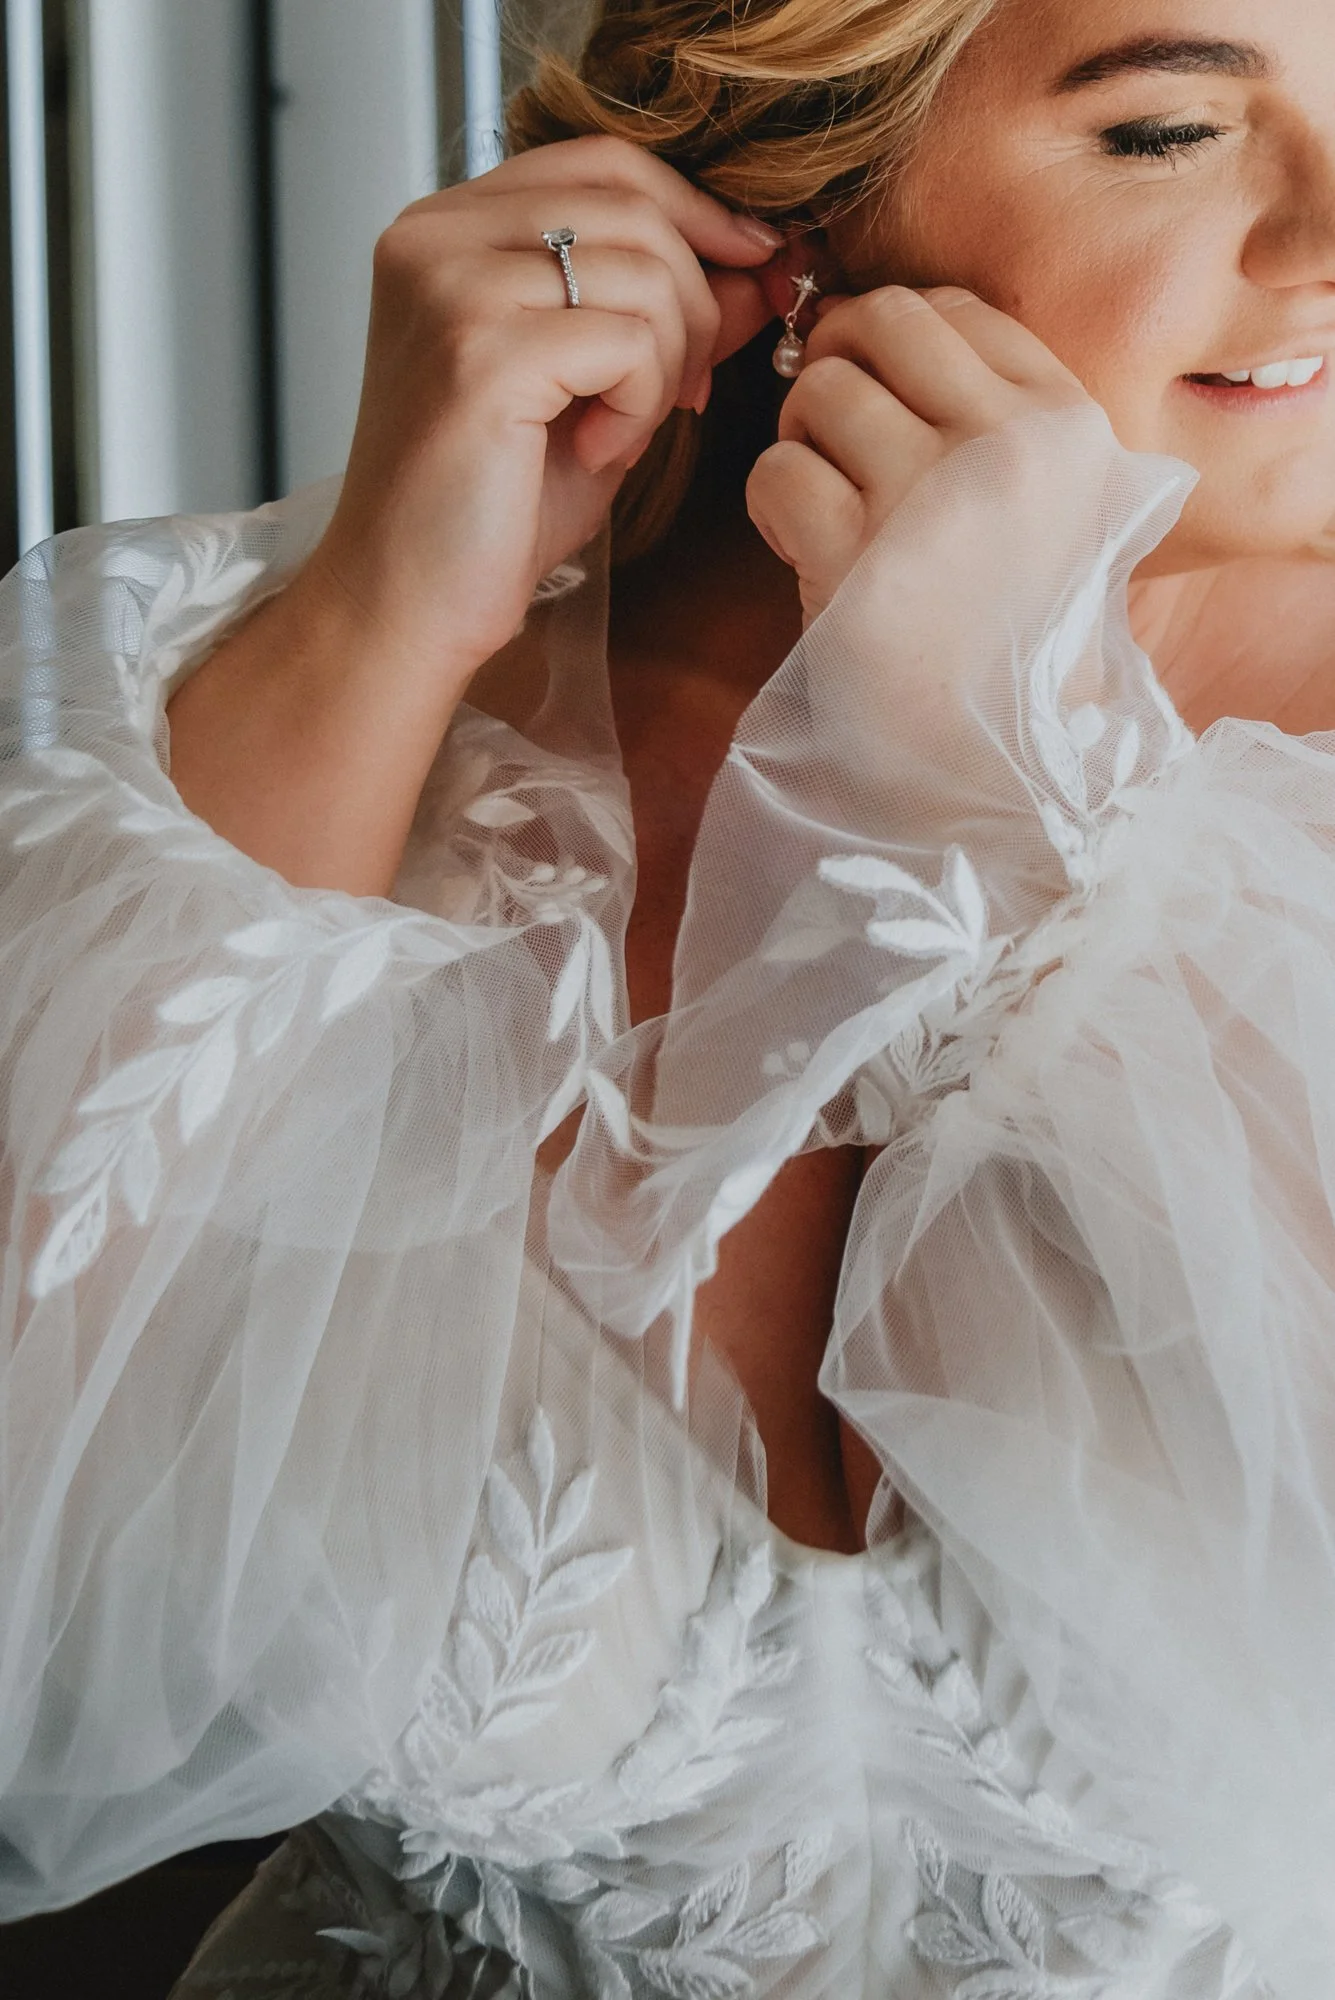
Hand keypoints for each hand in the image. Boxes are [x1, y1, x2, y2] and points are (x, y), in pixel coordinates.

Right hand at [307, 136, 783, 689]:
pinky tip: (596, 452)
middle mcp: (437, 238)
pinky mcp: (480, 352)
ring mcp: (451, 287)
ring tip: (620, 433)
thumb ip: (665, 315)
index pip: (604, 161)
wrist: (410, 606)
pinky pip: (627, 340)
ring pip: (644, 269)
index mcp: (449, 230)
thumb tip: (759, 261)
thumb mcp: (597, 391)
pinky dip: (640, 405)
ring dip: (668, 364)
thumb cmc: (487, 512)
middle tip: (688, 391)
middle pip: (633, 204)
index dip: (697, 209)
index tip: (752, 269)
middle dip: (696, 301)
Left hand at [745, 284, 1090, 624]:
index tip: (874, 384)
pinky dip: (770, 503)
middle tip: (826, 424)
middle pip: (884, 321)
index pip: (957, 309)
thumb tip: (885, 327)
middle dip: (835, 359)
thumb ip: (1003, 420)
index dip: (892, 335)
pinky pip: (777, 468)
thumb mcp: (1061, 514)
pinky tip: (798, 545)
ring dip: (800, 438)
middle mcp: (1009, 445)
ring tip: (822, 502)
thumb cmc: (1015, 643)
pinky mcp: (857, 555)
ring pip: (821, 390)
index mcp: (1068, 424)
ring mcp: (931, 497)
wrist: (997, 762)